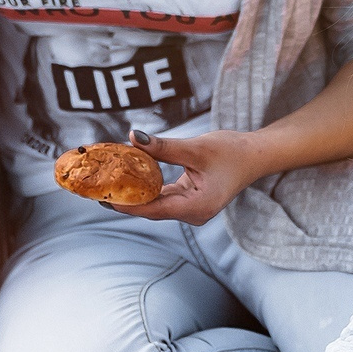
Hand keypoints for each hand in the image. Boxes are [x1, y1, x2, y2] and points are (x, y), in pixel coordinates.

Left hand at [108, 127, 264, 224]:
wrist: (256, 155)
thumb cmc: (232, 152)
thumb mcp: (196, 148)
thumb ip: (164, 147)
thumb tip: (132, 137)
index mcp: (196, 207)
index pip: (153, 209)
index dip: (126, 204)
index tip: (101, 197)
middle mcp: (192, 214)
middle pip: (150, 209)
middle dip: (124, 197)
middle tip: (97, 186)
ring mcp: (190, 209)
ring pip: (155, 203)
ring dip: (133, 192)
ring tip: (106, 181)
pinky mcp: (189, 201)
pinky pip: (162, 196)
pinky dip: (146, 187)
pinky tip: (127, 177)